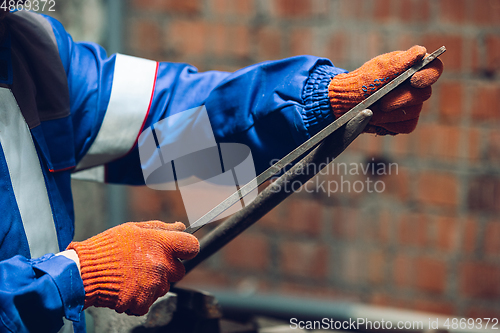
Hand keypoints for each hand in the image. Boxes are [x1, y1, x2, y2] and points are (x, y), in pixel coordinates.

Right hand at [67, 221, 198, 315]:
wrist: (83, 272)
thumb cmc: (107, 248)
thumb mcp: (134, 228)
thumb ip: (161, 227)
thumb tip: (181, 226)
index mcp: (161, 244)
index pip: (192, 246)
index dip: (187, 248)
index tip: (180, 250)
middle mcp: (161, 265)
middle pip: (179, 270)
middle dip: (167, 268)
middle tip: (146, 264)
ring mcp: (153, 285)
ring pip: (164, 287)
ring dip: (153, 283)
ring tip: (132, 275)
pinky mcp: (143, 301)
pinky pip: (149, 302)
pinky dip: (140, 298)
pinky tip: (127, 287)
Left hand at [328, 45, 442, 134]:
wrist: (347, 102)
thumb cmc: (363, 81)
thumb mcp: (379, 69)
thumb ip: (400, 62)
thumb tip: (421, 52)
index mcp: (413, 67)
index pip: (435, 69)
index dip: (429, 76)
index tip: (413, 80)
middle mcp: (416, 86)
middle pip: (424, 94)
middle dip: (401, 99)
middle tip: (382, 102)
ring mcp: (413, 105)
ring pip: (413, 112)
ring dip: (390, 114)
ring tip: (373, 110)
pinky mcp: (405, 121)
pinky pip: (406, 126)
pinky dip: (390, 124)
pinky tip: (377, 119)